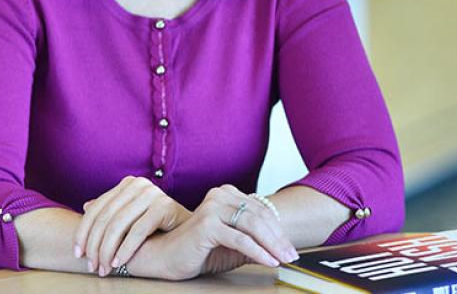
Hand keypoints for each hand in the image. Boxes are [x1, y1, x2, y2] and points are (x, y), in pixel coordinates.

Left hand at [73, 175, 189, 275]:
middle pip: (105, 218)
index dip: (83, 233)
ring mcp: (153, 193)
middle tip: (92, 266)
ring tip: (105, 268)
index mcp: (127, 184)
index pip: (96, 209)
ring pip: (118, 225)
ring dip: (108, 251)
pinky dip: (125, 249)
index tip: (78, 254)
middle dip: (95, 246)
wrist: (190, 232)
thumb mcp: (130, 217)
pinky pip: (137, 231)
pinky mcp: (165, 206)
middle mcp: (139, 184)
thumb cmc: (158, 226)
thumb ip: (111, 211)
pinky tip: (119, 263)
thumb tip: (86, 206)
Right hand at [130, 184, 298, 280]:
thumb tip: (281, 248)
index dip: (278, 230)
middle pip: (260, 217)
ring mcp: (212, 208)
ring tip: (283, 259)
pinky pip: (240, 239)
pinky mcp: (207, 224)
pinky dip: (258, 251)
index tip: (290, 248)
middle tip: (292, 255)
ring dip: (273, 245)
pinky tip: (268, 261)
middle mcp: (220, 195)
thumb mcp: (232, 244)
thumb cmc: (196, 251)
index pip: (261, 210)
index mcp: (226, 194)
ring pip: (253, 226)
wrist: (164, 259)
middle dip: (279, 239)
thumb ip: (253, 241)